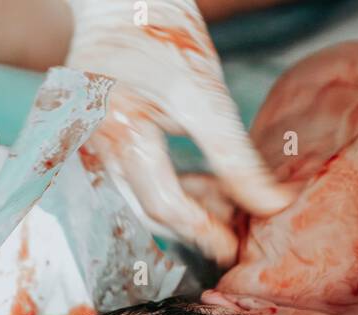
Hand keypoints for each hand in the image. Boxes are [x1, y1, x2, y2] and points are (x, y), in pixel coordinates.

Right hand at [66, 0, 292, 263]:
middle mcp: (91, 147)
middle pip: (147, 210)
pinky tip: (200, 183)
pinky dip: (166, 185)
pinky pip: (130, 180)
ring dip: (184, 205)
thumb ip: (235, 159)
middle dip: (194, 223)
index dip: (202, 231)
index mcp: (119, 133)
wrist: (123, 0)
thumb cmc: (163, 37)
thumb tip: (271, 207)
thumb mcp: (206, 98)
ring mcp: (86, 146)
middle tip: (233, 230)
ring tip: (224, 201)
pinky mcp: (91, 142)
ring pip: (139, 197)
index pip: (163, 205)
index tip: (233, 247)